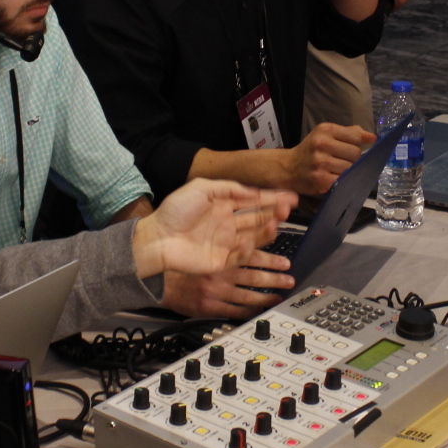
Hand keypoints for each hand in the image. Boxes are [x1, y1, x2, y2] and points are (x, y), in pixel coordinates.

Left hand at [133, 179, 297, 278]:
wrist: (158, 238)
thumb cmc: (175, 212)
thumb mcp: (201, 188)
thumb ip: (229, 187)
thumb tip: (252, 191)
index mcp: (222, 205)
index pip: (253, 200)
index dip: (271, 198)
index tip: (289, 197)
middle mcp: (227, 223)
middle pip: (257, 217)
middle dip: (274, 212)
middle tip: (288, 209)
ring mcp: (225, 242)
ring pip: (254, 236)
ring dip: (267, 229)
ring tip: (277, 222)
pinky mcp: (221, 260)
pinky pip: (241, 255)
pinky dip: (249, 248)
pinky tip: (252, 239)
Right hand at [162, 251, 296, 319]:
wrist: (158, 279)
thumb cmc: (180, 261)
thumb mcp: (203, 245)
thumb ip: (224, 243)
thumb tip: (247, 239)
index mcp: (220, 256)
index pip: (251, 255)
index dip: (270, 258)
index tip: (285, 261)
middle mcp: (221, 274)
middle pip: (254, 276)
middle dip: (275, 278)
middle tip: (289, 279)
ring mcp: (217, 293)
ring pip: (248, 295)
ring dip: (267, 296)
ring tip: (279, 296)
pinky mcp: (210, 307)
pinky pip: (235, 311)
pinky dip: (249, 311)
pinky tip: (259, 310)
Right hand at [285, 123, 373, 194]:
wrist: (288, 168)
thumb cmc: (311, 150)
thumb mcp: (326, 135)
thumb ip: (350, 133)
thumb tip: (373, 138)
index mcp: (325, 130)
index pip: (356, 137)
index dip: (357, 144)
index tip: (351, 148)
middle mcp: (322, 144)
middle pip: (356, 153)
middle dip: (353, 159)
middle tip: (342, 161)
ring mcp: (321, 163)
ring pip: (351, 168)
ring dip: (348, 171)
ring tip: (337, 170)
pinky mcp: (321, 180)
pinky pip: (343, 180)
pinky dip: (342, 181)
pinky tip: (334, 178)